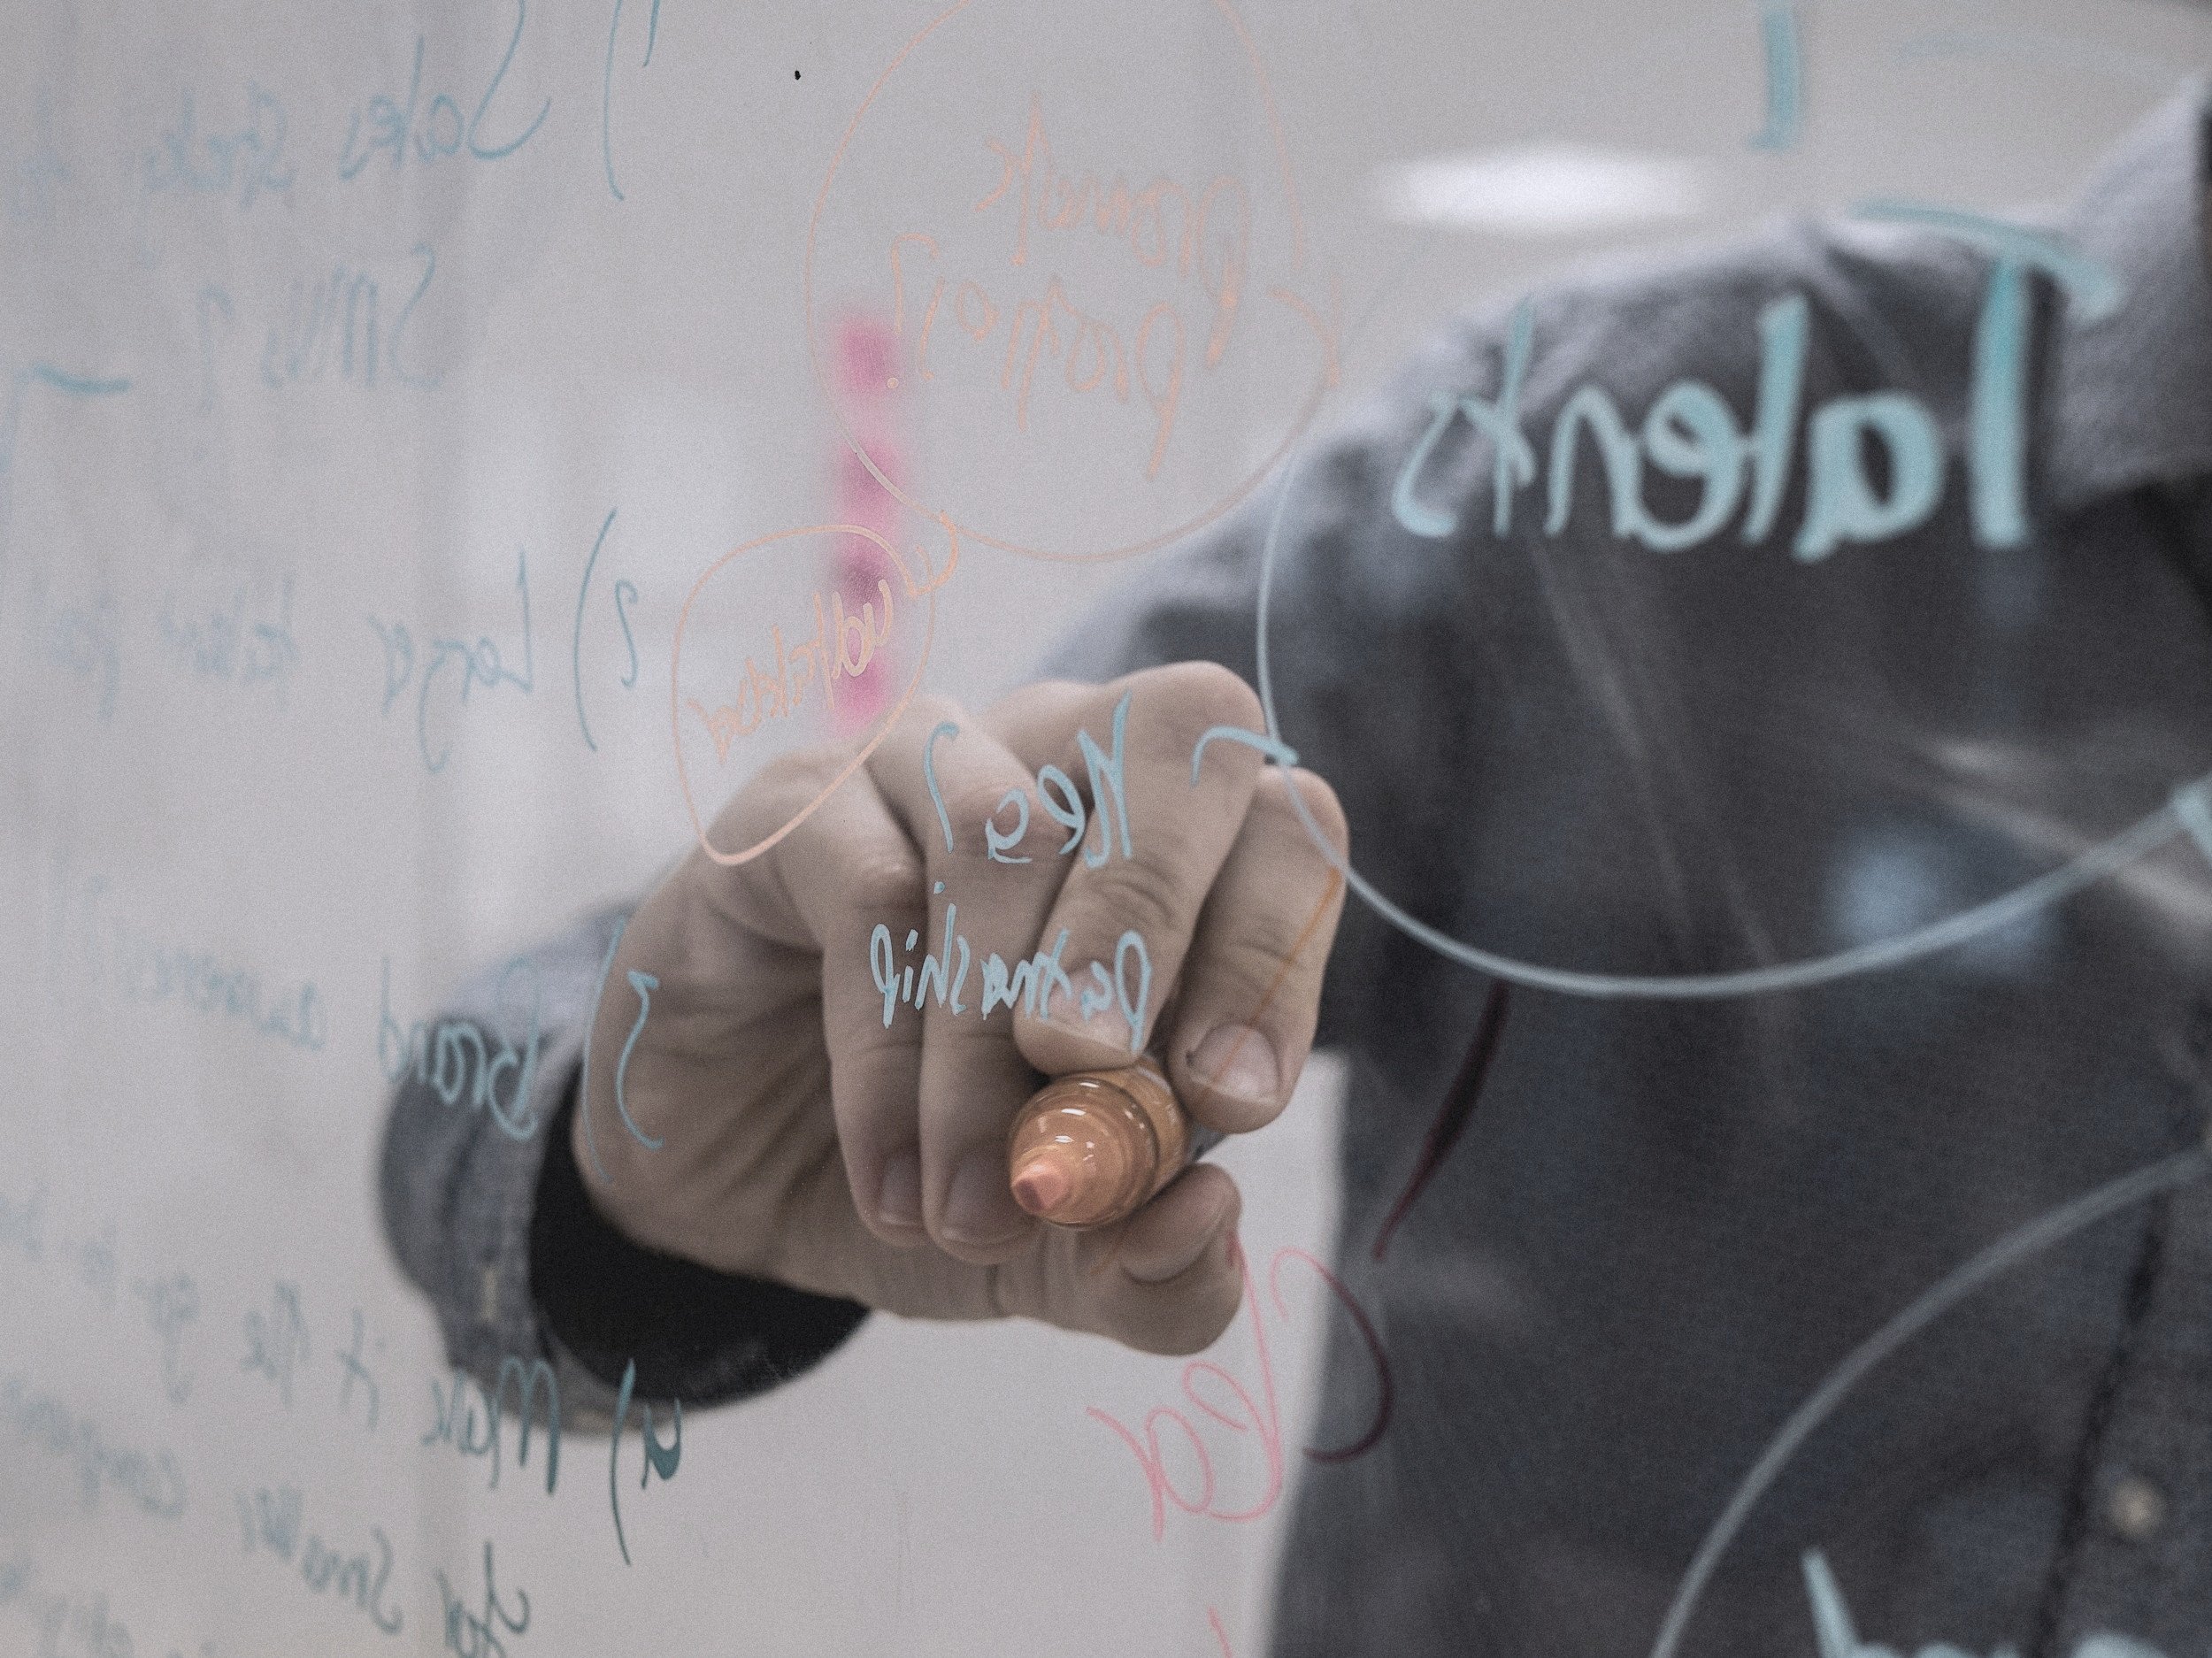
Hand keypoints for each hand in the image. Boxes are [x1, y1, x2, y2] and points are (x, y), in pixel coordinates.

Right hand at [575, 662, 1346, 1354]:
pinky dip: (890, 1056)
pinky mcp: (799, 809)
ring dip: (994, 1043)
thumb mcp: (1067, 1258)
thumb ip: (1157, 1270)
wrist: (735, 1181)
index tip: (1226, 1111)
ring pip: (1009, 833)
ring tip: (975, 1209)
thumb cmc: (943, 1171)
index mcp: (1182, 848)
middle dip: (1154, 925)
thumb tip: (1207, 1216)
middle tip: (1098, 1083)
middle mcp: (1071, 764)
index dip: (1275, 954)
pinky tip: (891, 1183)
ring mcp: (932, 765)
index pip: (1287, 826)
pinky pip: (868, 889)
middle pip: (1177, 731)